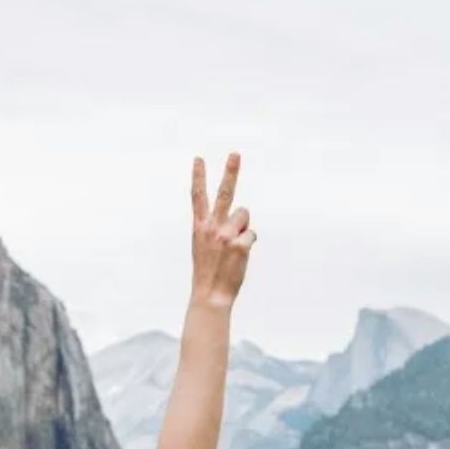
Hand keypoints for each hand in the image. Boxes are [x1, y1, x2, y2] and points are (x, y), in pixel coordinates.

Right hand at [190, 153, 255, 310]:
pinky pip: (252, 234)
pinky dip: (248, 243)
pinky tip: (239, 256)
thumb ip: (215, 227)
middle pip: (224, 193)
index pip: (197, 196)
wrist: (210, 294)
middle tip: (235, 154)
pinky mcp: (240, 244)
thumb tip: (241, 217)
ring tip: (233, 247)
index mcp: (199, 226)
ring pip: (244, 215)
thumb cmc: (208, 271)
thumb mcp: (203, 245)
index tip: (198, 158)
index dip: (198, 176)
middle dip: (230, 172)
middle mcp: (212, 227)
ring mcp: (226, 234)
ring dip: (243, 227)